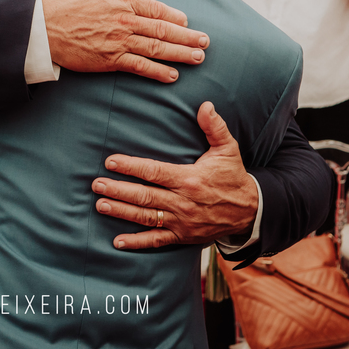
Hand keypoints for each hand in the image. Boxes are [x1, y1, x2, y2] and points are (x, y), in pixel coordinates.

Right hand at [42, 0, 208, 82]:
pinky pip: (139, 66)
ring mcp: (118, 41)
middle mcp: (124, 20)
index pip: (155, 8)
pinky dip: (157, 71)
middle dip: (187, 37)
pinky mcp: (108, 60)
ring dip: (180, 53)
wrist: (39, 26)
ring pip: (156, 48)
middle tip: (205, 42)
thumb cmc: (57, 0)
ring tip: (198, 58)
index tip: (187, 21)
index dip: (174, 16)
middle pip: (162, 29)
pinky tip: (172, 75)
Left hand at [92, 102, 257, 248]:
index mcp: (190, 179)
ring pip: (147, 217)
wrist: (251, 211)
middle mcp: (184, 202)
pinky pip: (158, 240)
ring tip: (100, 205)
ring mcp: (182, 222)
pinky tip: (118, 241)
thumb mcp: (228, 149)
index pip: (154, 172)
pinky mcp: (183, 236)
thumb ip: (214, 127)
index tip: (111, 161)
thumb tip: (205, 105)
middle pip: (145, 196)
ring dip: (122, 212)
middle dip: (118, 190)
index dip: (131, 167)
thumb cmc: (234, 176)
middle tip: (96, 184)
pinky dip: (138, 242)